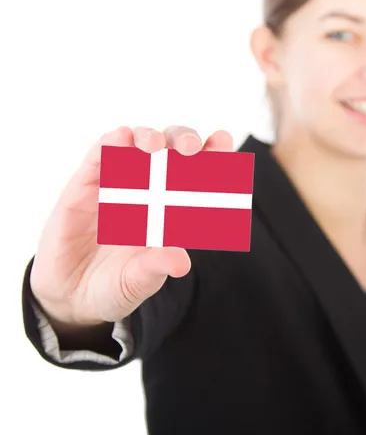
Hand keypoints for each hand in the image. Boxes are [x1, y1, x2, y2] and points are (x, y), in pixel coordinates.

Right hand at [29, 125, 233, 328]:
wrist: (71, 297)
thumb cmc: (115, 286)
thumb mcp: (137, 282)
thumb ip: (156, 268)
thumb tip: (181, 262)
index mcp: (175, 210)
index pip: (200, 176)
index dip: (214, 155)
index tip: (224, 140)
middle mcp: (151, 190)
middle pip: (172, 150)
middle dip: (184, 141)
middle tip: (190, 149)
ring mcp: (118, 184)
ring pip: (138, 144)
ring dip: (149, 137)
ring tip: (155, 146)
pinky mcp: (86, 185)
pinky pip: (99, 155)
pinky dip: (111, 142)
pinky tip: (120, 137)